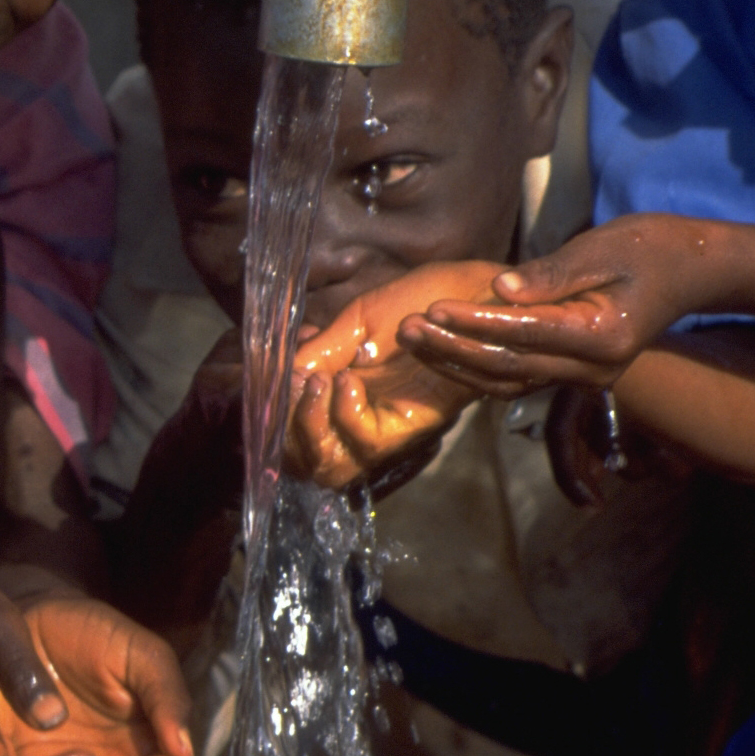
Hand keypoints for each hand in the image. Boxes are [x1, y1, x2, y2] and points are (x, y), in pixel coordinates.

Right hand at [280, 261, 500, 486]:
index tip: (271, 381)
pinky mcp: (421, 420)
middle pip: (317, 465)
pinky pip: (373, 441)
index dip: (278, 420)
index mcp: (351, 397)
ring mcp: (393, 424)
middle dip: (290, 435)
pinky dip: (347, 416)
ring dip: (313, 427)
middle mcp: (369, 420)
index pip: (301, 437)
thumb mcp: (360, 321)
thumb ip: (323, 350)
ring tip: (316, 384)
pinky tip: (345, 380)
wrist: (483, 290)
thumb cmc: (424, 299)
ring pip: (338, 465)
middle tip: (286, 394)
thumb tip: (279, 376)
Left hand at [398, 214, 716, 393]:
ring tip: (411, 338)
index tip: (434, 309)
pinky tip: (441, 350)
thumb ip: (551, 273)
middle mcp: (593, 369)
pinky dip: (476, 368)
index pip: (526, 334)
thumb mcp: (603, 249)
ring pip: (507, 381)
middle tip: (406, 329)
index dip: (476, 324)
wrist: (692, 270)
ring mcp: (584, 376)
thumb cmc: (650, 249)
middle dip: (452, 350)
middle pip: (509, 367)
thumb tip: (498, 287)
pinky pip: (517, 377)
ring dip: (455, 363)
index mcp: (603, 338)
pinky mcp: (572, 370)